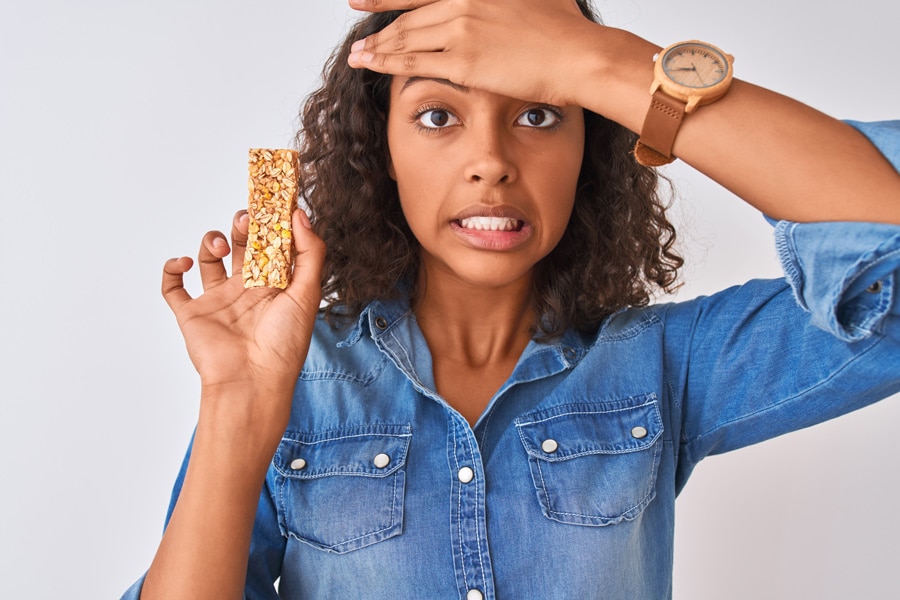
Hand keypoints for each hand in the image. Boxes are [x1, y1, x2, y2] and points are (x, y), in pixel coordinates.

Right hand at [161, 210, 324, 400]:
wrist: (251, 381)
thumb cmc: (284, 343)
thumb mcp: (307, 293)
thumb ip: (308, 253)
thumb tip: (299, 215)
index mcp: (274, 286)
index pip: (270, 244)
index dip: (268, 223)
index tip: (267, 201)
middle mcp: (245, 290)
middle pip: (238, 245)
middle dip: (240, 227)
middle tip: (244, 220)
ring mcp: (217, 301)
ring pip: (207, 259)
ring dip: (210, 242)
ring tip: (218, 248)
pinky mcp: (191, 314)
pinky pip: (173, 287)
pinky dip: (172, 268)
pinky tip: (185, 263)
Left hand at [346, 0, 603, 106]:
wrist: (578, 55)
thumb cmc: (565, 28)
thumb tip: (506, 1)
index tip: (362, 0)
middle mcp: (462, 1)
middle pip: (409, 17)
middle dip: (380, 30)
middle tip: (359, 41)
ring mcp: (461, 29)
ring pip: (406, 39)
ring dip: (377, 49)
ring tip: (358, 57)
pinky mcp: (463, 61)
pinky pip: (413, 62)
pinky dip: (386, 63)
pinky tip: (370, 65)